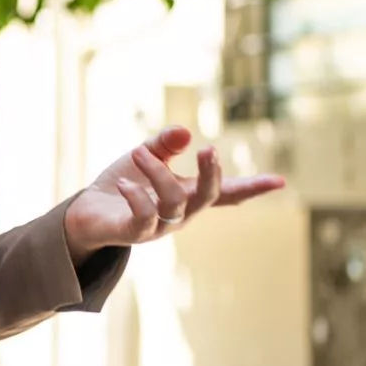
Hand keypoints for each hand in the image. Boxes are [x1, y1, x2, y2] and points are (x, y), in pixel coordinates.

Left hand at [64, 126, 285, 263]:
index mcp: (188, 195)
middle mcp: (179, 214)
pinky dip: (137, 197)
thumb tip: (184, 132)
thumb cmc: (121, 185)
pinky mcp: (134, 233)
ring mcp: (159, 227)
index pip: (226, 192)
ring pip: (173, 201)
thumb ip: (164, 145)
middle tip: (208, 148)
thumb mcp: (145, 157)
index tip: (280, 181)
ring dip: (158, 173)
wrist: (85, 213)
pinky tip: (125, 183)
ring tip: (139, 152)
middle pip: (208, 197)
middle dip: (212, 173)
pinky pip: (144, 217)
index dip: (252, 187)